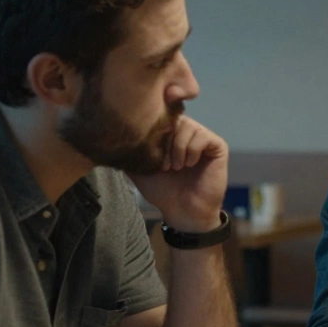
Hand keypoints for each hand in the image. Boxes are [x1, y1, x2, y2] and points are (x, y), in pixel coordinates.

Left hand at [129, 116, 228, 231]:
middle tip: (164, 166)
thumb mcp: (139, 168)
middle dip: (165, 143)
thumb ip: (128, 150)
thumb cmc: (163, 191)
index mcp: (170, 133)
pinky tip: (190, 165)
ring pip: (187, 126)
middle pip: (173, 119)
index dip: (154, 129)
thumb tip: (110, 134)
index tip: (152, 153)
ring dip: (177, 149)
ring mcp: (203, 137)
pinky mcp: (217, 146)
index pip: (161, 115)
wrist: (184, 211)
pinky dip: (192, 151)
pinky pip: (202, 137)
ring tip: (176, 167)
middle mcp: (187, 131)